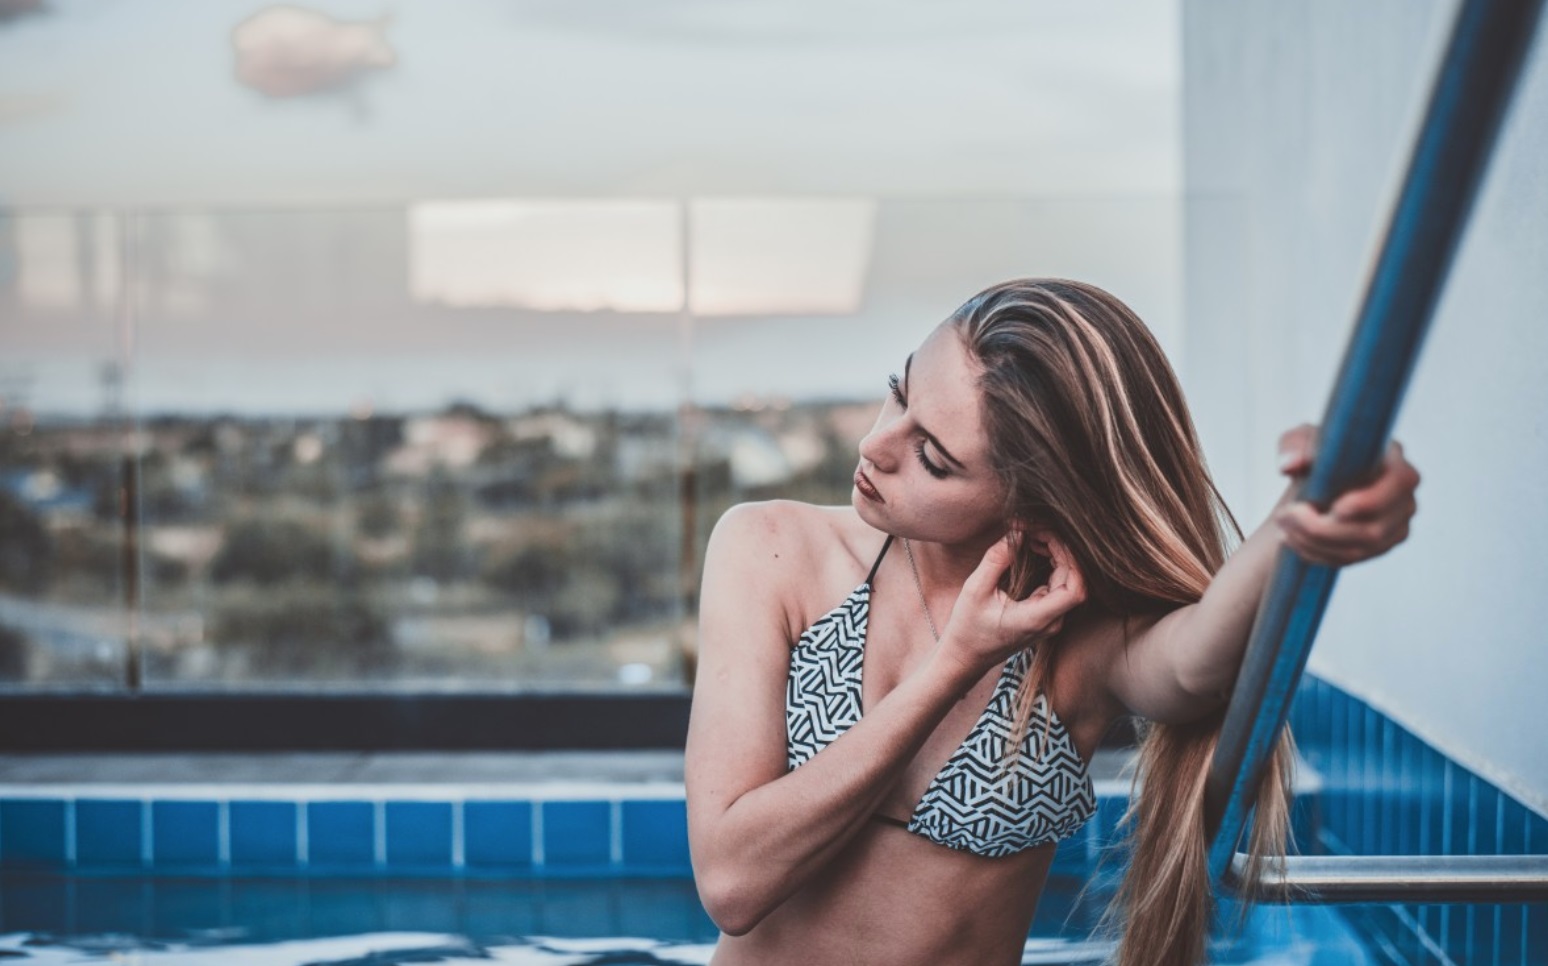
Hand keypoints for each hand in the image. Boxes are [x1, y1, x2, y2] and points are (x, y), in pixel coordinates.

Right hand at [940, 529, 1086, 675]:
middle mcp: (1051, 623)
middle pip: (1075, 581)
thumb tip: (1017, 531)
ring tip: (1034, 537)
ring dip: (1058, 556)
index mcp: (1037, 619)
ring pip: (1070, 583)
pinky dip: (1053, 565)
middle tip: (1036, 530)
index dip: (1069, 558)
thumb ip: (997, 558)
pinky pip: (1060, 587)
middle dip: (1061, 550)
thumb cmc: (967, 628)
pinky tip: (1035, 550)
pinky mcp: (1046, 616)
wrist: (965, 657)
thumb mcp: (975, 589)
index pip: (1075, 588)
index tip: (1045, 537)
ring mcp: (1051, 622)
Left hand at [1274, 423, 1419, 566]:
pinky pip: (1348, 559)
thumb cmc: (1315, 458)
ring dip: (1313, 541)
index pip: (1401, 482)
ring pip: (1358, 548)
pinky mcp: (1379, 547)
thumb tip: (1290, 464)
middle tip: (1287, 515)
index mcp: (1394, 461)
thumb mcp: (1300, 441)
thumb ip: (1294, 446)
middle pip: (1374, 528)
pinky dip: (1315, 552)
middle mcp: (1403, 497)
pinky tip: (1293, 539)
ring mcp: (1395, 526)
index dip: (1370, 501)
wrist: (1314, 486)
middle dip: (1323, 529)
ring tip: (1283, 525)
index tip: (1335, 507)